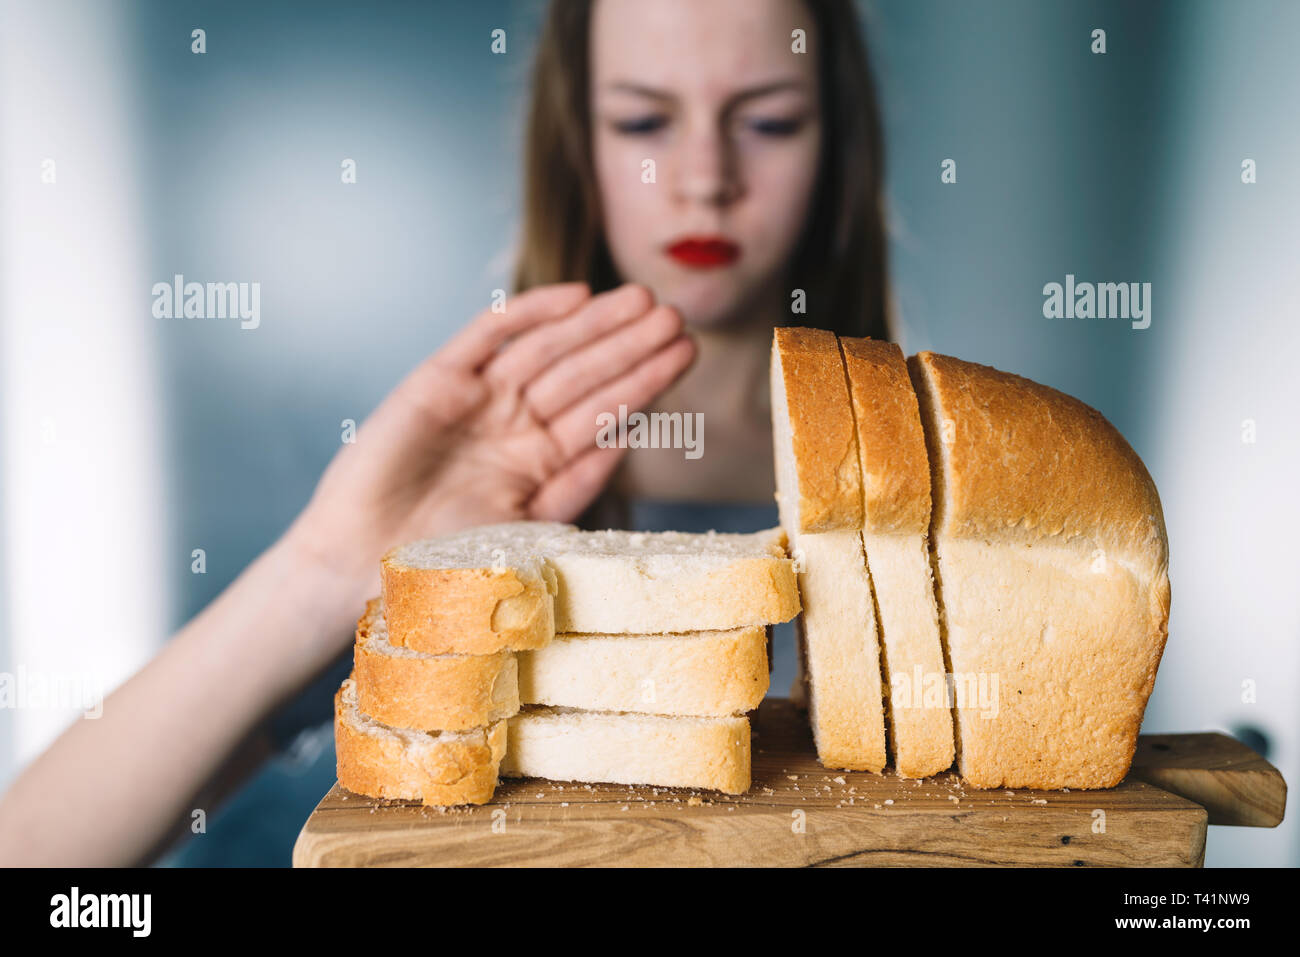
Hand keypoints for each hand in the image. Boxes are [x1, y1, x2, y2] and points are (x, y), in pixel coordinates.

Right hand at [287, 281, 693, 601]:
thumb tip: (627, 441)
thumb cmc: (441, 565)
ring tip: (641, 301)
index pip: (602, 413)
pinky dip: (529, 314)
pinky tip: (574, 297)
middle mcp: (513, 426)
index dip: (643, 382)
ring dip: (594, 325)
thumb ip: (572, 488)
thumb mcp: (525, 532)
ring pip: (548, 350)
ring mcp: (477, 401)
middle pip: (583, 374)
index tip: (684, 352)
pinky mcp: (437, 381)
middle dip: (628, 345)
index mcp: (539, 463)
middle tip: (674, 316)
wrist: (361, 567)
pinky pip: (488, 337)